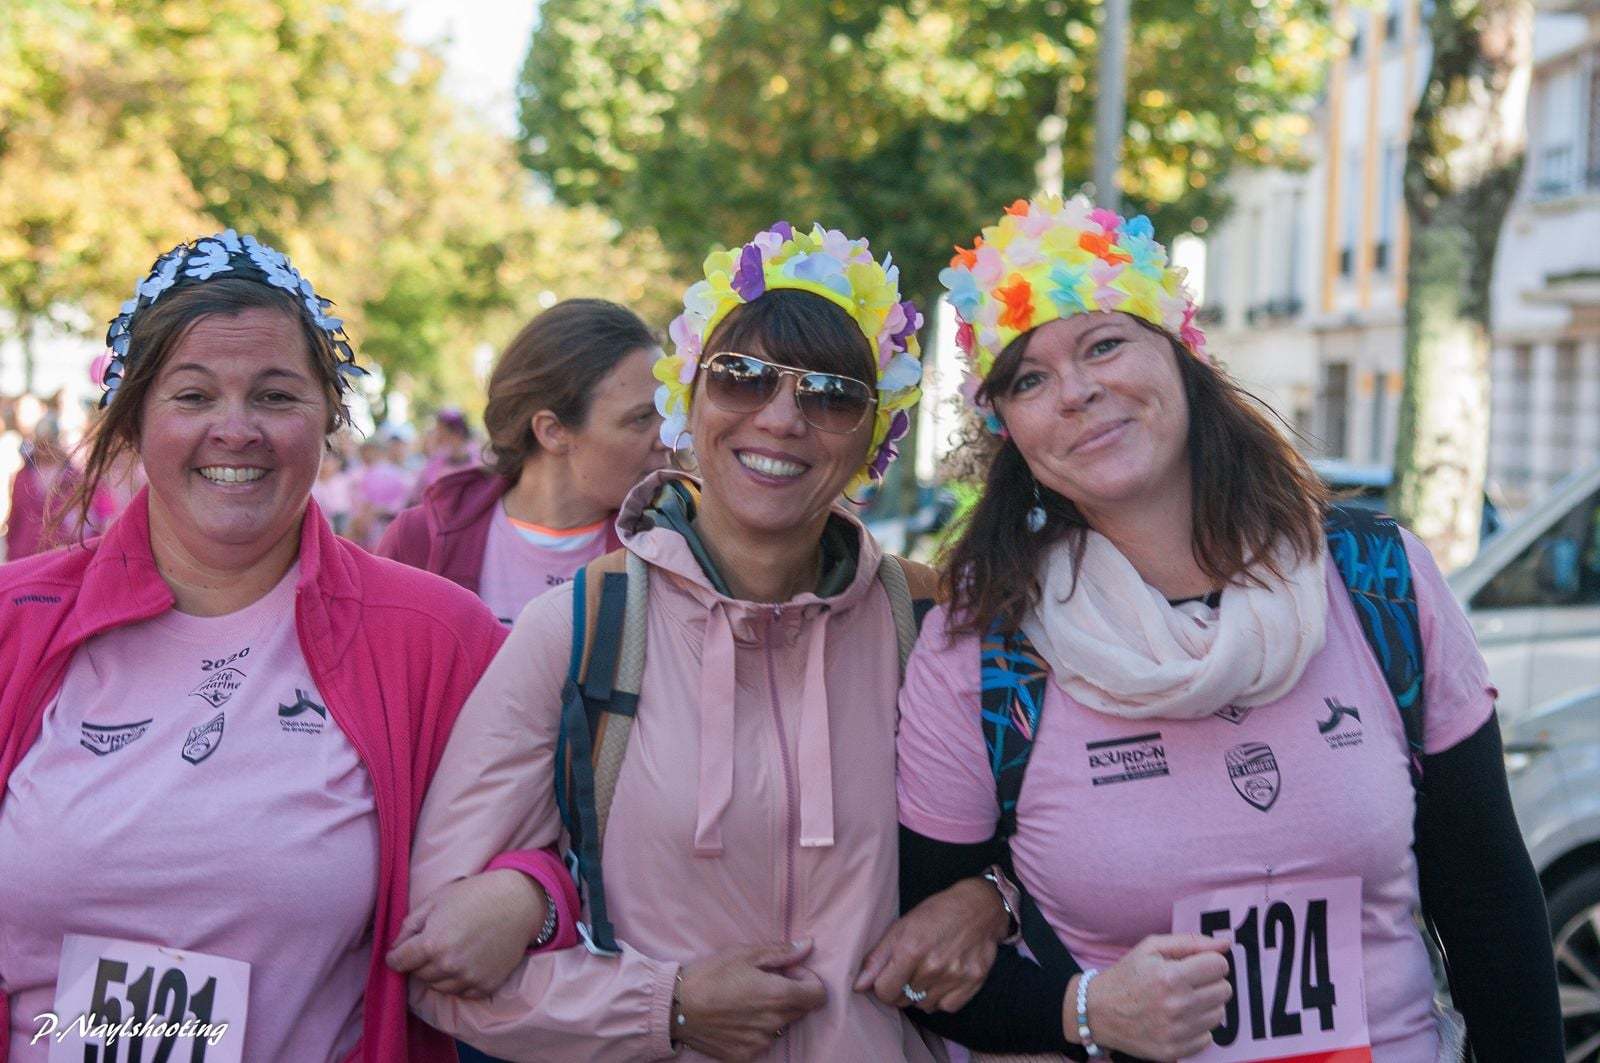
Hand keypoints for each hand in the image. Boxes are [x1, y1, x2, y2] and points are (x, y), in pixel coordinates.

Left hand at [386, 869, 548, 997]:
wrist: (517, 902)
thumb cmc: (475, 895)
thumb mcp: (436, 900)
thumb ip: (410, 924)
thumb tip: (396, 947)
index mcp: (431, 943)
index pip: (397, 963)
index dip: (396, 956)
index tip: (401, 952)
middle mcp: (447, 966)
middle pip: (418, 975)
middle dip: (420, 962)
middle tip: (434, 945)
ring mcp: (467, 978)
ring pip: (438, 987)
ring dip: (439, 973)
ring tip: (452, 952)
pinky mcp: (485, 986)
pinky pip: (461, 992)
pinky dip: (460, 981)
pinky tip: (468, 962)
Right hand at [675, 939, 827, 1060]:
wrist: (675, 1007)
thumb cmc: (710, 975)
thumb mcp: (745, 954)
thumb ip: (781, 952)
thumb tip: (808, 946)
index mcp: (779, 996)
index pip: (818, 995)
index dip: (808, 980)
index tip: (789, 973)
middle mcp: (774, 1024)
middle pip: (801, 1010)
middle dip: (790, 994)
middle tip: (763, 982)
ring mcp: (760, 1043)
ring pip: (781, 1026)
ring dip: (773, 1013)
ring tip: (745, 1000)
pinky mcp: (745, 1055)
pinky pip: (762, 1040)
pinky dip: (756, 1029)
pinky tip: (735, 1017)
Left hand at [854, 876, 1007, 1012]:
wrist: (980, 907)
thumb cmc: (936, 913)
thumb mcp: (902, 926)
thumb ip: (877, 958)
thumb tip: (858, 986)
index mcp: (911, 949)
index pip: (884, 991)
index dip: (882, 986)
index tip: (888, 976)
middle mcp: (933, 967)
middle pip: (902, 1000)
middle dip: (901, 989)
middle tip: (910, 969)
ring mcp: (954, 976)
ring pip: (923, 1006)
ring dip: (921, 994)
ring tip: (928, 971)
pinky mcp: (973, 983)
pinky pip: (946, 1007)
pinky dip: (942, 998)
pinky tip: (943, 979)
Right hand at [1067, 934, 1232, 1060]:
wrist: (1096, 1012)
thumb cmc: (1126, 976)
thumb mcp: (1150, 948)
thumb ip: (1190, 942)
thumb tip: (1225, 944)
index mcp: (1170, 976)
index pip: (1219, 966)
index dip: (1210, 961)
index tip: (1197, 964)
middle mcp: (1176, 1006)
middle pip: (1224, 990)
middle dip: (1209, 982)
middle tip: (1188, 982)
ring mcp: (1176, 1032)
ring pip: (1219, 1015)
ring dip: (1205, 1005)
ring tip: (1182, 1000)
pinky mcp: (1174, 1051)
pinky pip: (1208, 1038)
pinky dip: (1197, 1027)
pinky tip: (1178, 1019)